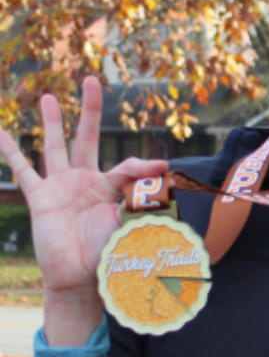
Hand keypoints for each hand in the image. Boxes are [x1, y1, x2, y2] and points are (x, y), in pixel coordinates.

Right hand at [0, 77, 168, 343]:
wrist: (81, 276)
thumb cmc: (109, 252)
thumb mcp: (128, 224)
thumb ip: (141, 201)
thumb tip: (164, 181)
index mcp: (111, 187)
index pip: (127, 167)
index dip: (143, 168)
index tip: (163, 168)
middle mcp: (86, 180)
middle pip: (87, 137)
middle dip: (89, 110)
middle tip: (92, 80)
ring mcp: (61, 186)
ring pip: (54, 147)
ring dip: (51, 122)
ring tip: (48, 96)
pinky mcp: (40, 198)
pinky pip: (22, 170)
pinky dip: (10, 152)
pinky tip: (0, 131)